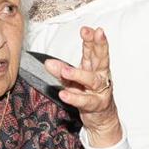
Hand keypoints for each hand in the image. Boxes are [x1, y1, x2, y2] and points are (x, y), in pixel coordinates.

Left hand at [44, 26, 121, 147]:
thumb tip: (47, 63)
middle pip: (102, 58)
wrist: (101, 118)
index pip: (93, 49)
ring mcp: (100, 91)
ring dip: (78, 74)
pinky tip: (64, 94)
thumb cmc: (88, 94)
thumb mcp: (73, 80)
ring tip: (65, 71)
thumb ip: (61, 70)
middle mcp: (100, 76)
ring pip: (92, 80)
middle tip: (91, 34)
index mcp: (95, 67)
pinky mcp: (96, 105)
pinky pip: (85, 101)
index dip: (90, 38)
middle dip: (98, 45)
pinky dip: (74, 98)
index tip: (86, 29)